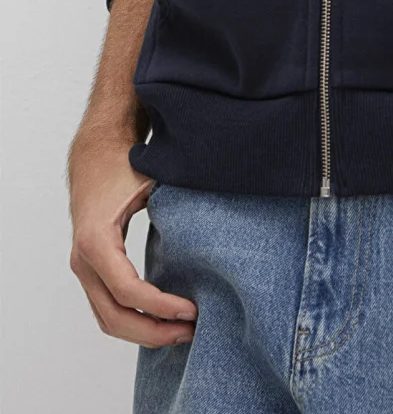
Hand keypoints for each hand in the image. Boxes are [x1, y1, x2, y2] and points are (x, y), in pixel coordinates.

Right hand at [67, 132, 197, 347]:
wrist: (95, 155)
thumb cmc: (124, 166)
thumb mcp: (150, 183)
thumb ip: (175, 207)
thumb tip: (214, 230)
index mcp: (97, 242)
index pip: (128, 291)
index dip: (161, 306)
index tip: (192, 311)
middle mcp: (83, 261)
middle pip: (114, 317)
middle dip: (153, 331)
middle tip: (191, 332)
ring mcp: (83, 268)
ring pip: (107, 319)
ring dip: (142, 333)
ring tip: (180, 333)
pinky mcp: (90, 270)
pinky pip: (106, 307)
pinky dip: (131, 321)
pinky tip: (160, 320)